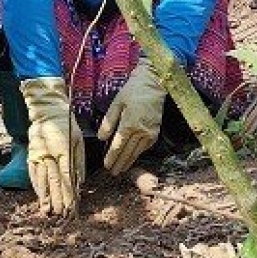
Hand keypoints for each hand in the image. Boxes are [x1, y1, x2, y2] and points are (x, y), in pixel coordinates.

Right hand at [19, 77, 83, 214]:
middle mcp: (49, 153)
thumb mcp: (78, 138)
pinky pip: (33, 173)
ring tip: (48, 211)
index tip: (72, 206)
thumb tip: (79, 182)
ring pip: (42, 179)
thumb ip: (78, 160)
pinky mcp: (31, 154)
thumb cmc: (66, 124)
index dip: (69, 192)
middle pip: (53, 180)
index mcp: (63, 148)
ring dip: (45, 197)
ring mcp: (38, 154)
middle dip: (57, 199)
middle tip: (61, 214)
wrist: (46, 109)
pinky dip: (37, 186)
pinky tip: (39, 197)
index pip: (66, 175)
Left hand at [98, 60, 165, 174]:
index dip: (111, 157)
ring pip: (137, 152)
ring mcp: (150, 133)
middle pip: (127, 152)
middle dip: (119, 163)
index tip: (106, 166)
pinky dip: (138, 154)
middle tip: (113, 173)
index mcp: (129, 123)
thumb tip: (101, 138)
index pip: (118, 146)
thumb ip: (108, 122)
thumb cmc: (132, 91)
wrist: (153, 84)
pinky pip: (145, 147)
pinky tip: (133, 157)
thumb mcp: (116, 103)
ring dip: (129, 162)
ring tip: (121, 169)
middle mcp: (141, 131)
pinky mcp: (156, 132)